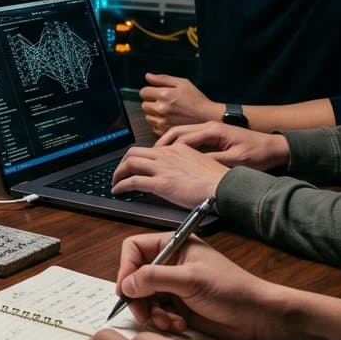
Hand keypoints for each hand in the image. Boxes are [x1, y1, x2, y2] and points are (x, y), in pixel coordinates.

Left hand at [111, 144, 228, 208]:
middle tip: (120, 172)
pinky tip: (118, 191)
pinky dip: (121, 185)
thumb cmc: (218, 180)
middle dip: (122, 162)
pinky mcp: (161, 184)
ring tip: (115, 182)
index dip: (138, 157)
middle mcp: (167, 154)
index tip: (134, 165)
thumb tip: (176, 172)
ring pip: (130, 163)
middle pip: (134, 152)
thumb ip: (184, 163)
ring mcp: (162, 168)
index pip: (150, 149)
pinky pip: (133, 181)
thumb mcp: (199, 163)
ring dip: (118, 173)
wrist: (225, 187)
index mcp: (177, 148)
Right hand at [114, 233, 290, 339]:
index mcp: (175, 246)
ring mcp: (175, 286)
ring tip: (167, 322)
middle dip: (138, 297)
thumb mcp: (191, 280)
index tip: (126, 289)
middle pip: (136, 277)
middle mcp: (172, 264)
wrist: (258, 317)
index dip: (126, 268)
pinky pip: (157, 313)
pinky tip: (179, 326)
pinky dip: (163, 321)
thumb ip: (155, 278)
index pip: (135, 249)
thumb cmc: (233, 290)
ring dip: (152, 313)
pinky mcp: (179, 307)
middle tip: (144, 314)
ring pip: (145, 298)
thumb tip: (127, 284)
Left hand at [139, 73, 217, 134]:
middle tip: (164, 103)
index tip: (156, 93)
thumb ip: (163, 79)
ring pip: (147, 117)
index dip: (149, 91)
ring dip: (154, 114)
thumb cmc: (197, 100)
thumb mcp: (182, 83)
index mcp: (164, 95)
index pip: (143, 92)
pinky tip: (170, 120)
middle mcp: (161, 109)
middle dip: (151, 102)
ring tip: (168, 112)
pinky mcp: (165, 132)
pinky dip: (159, 124)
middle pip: (144, 105)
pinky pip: (153, 127)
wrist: (209, 117)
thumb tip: (147, 76)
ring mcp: (162, 121)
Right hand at [158, 123, 289, 172]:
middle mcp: (208, 126)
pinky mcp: (213, 135)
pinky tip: (173, 155)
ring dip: (168, 143)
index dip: (167, 149)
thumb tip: (192, 165)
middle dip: (162, 143)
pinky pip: (189, 137)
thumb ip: (213, 161)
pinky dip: (177, 144)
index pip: (182, 137)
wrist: (274, 147)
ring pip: (181, 133)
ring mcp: (210, 129)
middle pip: (177, 131)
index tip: (155, 159)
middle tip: (150, 156)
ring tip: (156, 156)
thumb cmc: (258, 153)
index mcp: (212, 130)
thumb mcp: (236, 160)